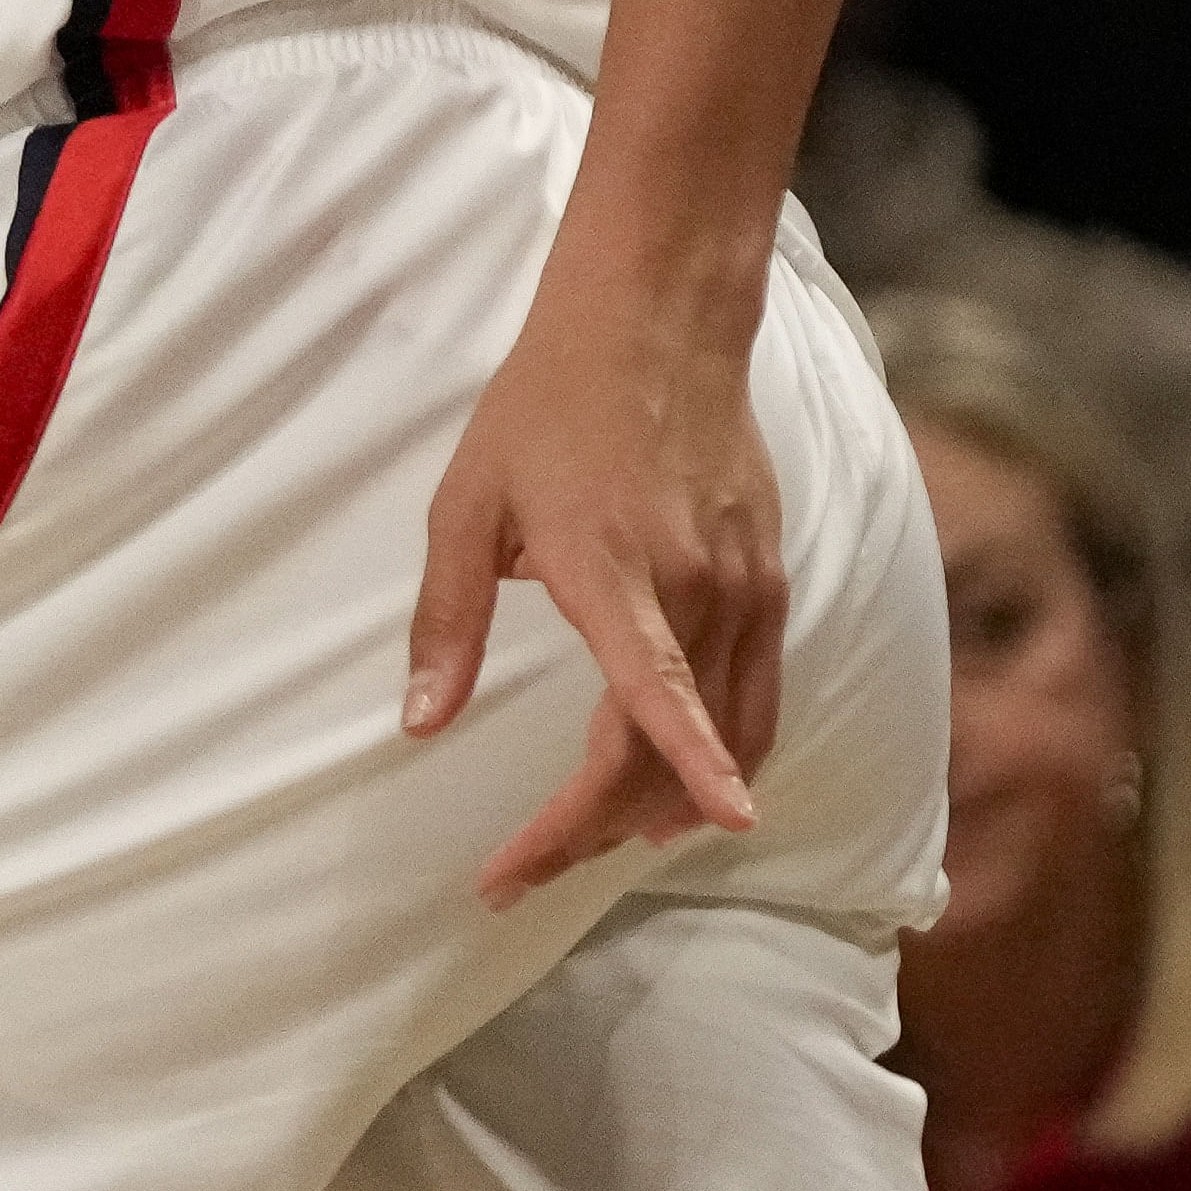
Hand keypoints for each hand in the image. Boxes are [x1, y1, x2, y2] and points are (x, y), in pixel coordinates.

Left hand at [403, 291, 786, 910]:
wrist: (657, 320)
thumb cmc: (548, 404)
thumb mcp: (469, 502)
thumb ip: (448, 618)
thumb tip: (420, 721)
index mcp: (610, 567)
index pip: (659, 690)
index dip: (688, 766)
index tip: (717, 829)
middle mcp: (693, 586)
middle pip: (668, 745)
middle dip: (597, 828)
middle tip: (521, 869)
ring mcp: (743, 586)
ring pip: (728, 733)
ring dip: (666, 802)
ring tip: (594, 842)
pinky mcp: (770, 578)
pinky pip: (762, 694)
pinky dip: (729, 754)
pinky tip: (692, 784)